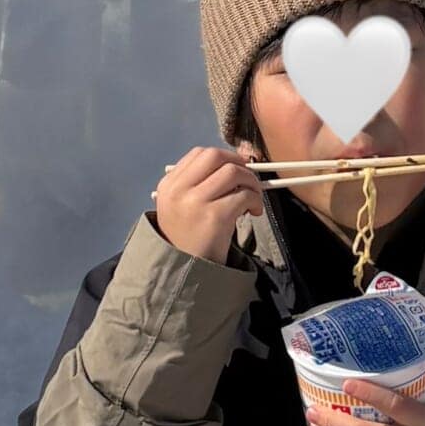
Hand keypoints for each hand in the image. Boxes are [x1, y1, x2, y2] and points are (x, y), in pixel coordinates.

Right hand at [153, 145, 264, 265]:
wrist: (185, 273)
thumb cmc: (188, 238)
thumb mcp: (180, 206)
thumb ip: (200, 183)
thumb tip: (238, 161)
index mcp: (169, 185)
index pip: (199, 153)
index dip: (224, 156)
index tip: (236, 168)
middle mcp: (179, 190)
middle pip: (215, 156)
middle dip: (238, 164)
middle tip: (248, 179)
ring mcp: (195, 202)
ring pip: (232, 172)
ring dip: (251, 182)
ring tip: (253, 198)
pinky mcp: (215, 217)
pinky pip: (244, 195)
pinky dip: (255, 200)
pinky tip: (253, 212)